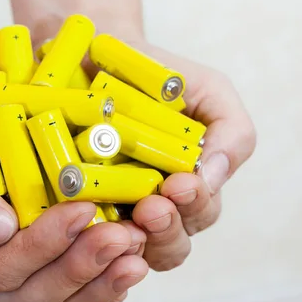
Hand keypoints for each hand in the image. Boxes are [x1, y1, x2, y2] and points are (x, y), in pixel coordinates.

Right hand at [0, 66, 148, 301]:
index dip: (36, 248)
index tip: (79, 211)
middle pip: (22, 294)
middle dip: (76, 268)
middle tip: (122, 238)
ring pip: (46, 291)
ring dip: (94, 275)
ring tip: (135, 248)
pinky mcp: (16, 250)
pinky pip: (56, 271)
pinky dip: (93, 266)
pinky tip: (126, 252)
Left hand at [101, 41, 256, 270]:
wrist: (96, 55)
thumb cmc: (157, 78)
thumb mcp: (208, 92)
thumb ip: (230, 130)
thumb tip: (213, 177)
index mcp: (187, 186)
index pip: (199, 213)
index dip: (193, 206)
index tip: (180, 184)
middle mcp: (151, 204)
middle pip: (168, 243)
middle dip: (165, 229)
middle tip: (151, 207)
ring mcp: (110, 206)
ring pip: (127, 246)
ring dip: (130, 238)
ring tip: (122, 218)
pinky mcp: (70, 201)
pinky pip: (79, 231)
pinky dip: (86, 232)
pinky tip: (85, 223)